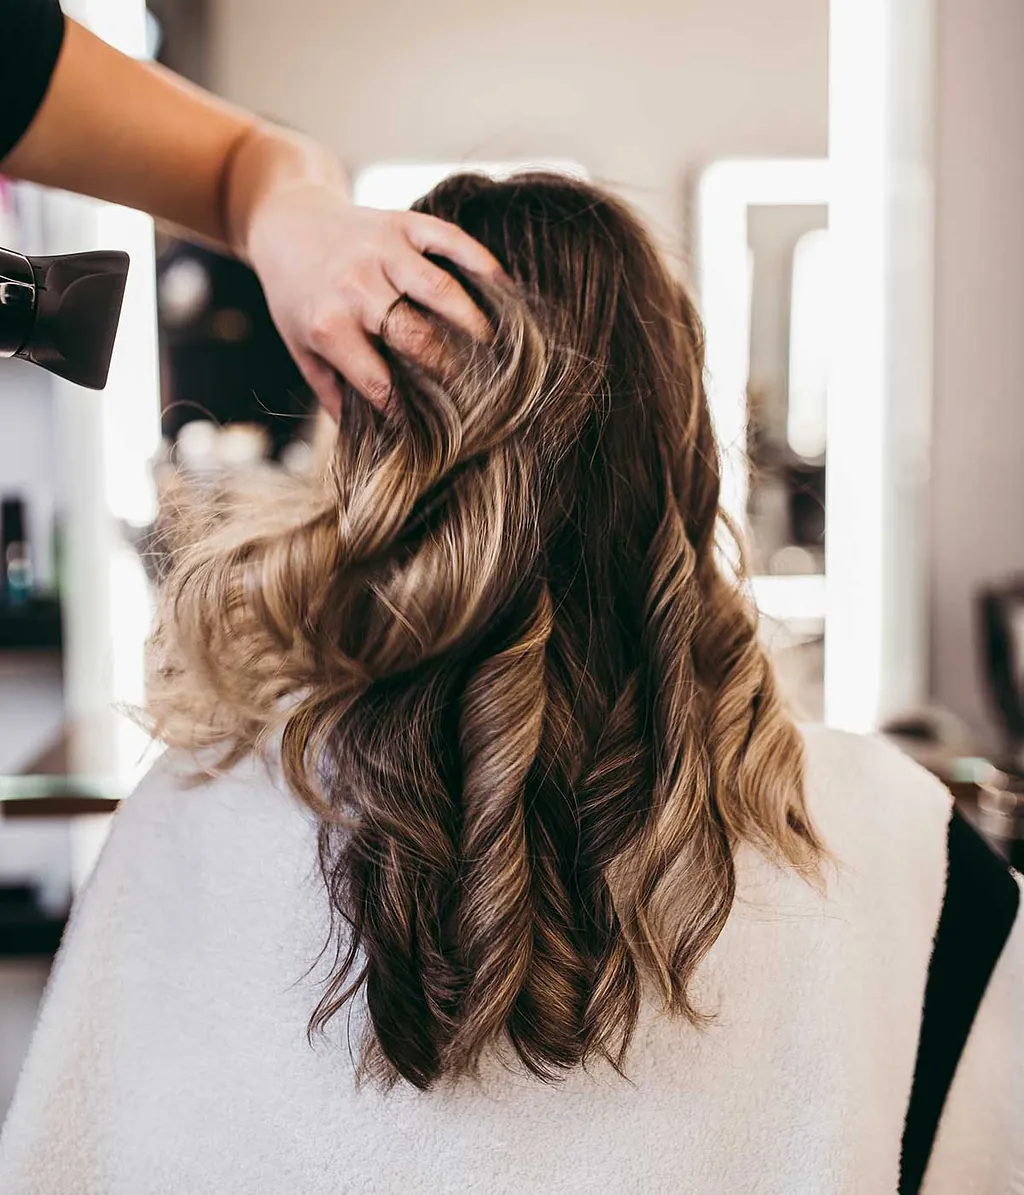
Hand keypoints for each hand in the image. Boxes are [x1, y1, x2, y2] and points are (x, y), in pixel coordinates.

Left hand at [242, 178, 506, 419]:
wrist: (286, 224)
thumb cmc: (298, 297)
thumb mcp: (301, 349)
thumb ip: (332, 393)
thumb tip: (366, 442)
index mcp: (329, 326)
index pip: (379, 381)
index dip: (409, 409)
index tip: (435, 428)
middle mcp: (355, 286)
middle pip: (416, 336)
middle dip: (450, 370)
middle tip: (475, 391)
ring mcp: (382, 250)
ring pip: (441, 290)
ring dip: (474, 324)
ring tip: (495, 350)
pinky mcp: (403, 223)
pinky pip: (451, 241)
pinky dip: (482, 264)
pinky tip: (504, 289)